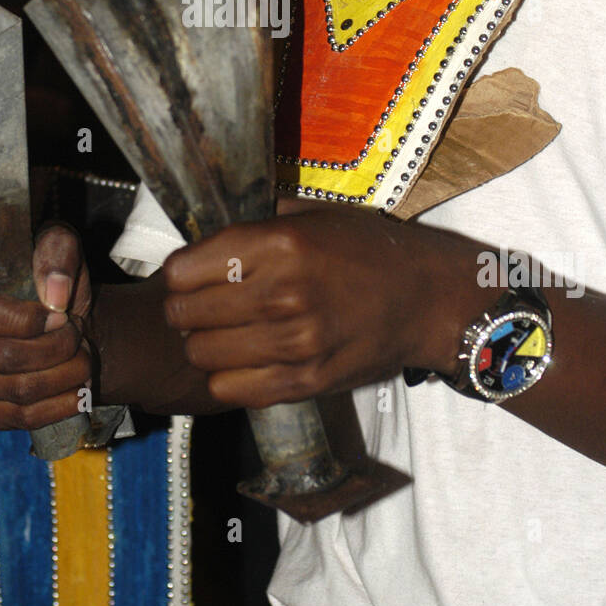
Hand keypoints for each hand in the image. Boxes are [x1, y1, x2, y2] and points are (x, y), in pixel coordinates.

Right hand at [0, 225, 94, 429]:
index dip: (22, 320)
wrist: (48, 318)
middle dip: (54, 349)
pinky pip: (10, 419)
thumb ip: (57, 251)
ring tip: (83, 361)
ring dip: (61, 378)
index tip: (60, 316)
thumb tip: (56, 292)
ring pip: (10, 390)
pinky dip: (53, 408)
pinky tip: (76, 392)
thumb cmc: (42, 279)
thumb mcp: (54, 245)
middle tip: (79, 337)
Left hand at [162, 203, 475, 408]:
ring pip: (202, 354)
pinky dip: (227, 377)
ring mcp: (294, 343)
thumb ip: (260, 222)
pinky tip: (243, 360)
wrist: (428, 298)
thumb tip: (208, 230)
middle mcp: (282, 293)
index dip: (178, 274)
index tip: (188, 275)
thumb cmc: (370, 250)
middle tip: (200, 306)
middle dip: (184, 309)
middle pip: (185, 314)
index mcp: (280, 244)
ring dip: (203, 344)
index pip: (184, 270)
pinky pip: (231, 389)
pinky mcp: (306, 382)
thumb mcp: (315, 217)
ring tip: (221, 334)